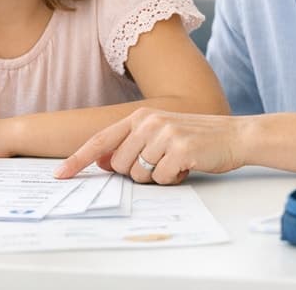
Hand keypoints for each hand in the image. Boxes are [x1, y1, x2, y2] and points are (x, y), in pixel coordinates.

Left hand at [54, 108, 246, 184]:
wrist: (235, 135)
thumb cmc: (197, 138)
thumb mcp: (161, 134)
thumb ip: (132, 144)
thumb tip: (106, 163)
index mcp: (140, 116)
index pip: (100, 140)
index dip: (78, 158)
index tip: (60, 174)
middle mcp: (149, 122)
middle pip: (121, 166)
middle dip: (138, 173)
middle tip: (162, 163)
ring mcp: (164, 134)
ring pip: (140, 176)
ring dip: (157, 178)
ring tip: (176, 162)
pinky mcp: (180, 150)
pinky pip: (162, 180)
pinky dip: (174, 179)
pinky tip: (188, 166)